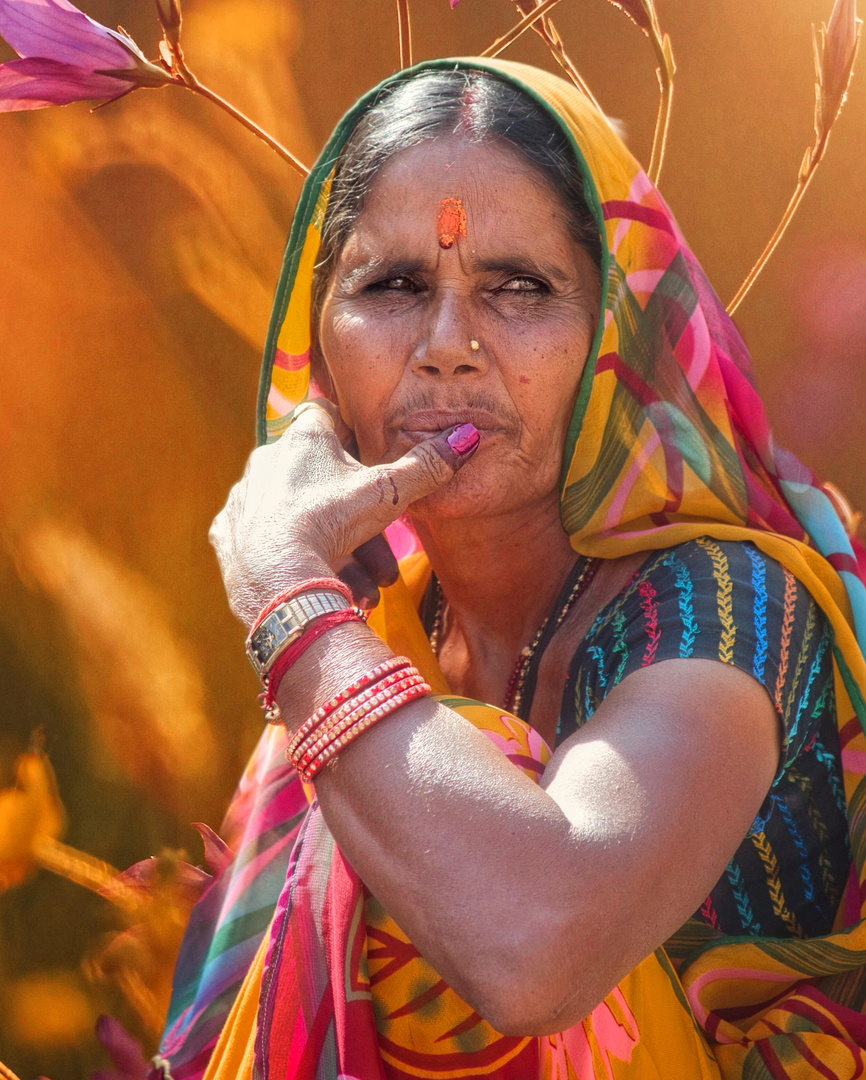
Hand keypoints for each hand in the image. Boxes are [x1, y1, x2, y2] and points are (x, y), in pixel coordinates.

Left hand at [209, 401, 478, 626]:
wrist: (277, 579)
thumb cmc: (332, 523)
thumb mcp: (389, 492)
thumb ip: (426, 465)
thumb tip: (467, 436)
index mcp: (303, 437)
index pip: (330, 417)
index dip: (355, 439)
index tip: (373, 467)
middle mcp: (267, 459)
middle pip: (323, 482)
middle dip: (359, 524)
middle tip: (383, 565)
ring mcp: (244, 498)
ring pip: (300, 519)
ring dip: (335, 553)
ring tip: (363, 591)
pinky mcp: (228, 536)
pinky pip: (263, 542)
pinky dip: (290, 558)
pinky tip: (314, 580)